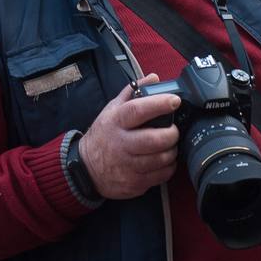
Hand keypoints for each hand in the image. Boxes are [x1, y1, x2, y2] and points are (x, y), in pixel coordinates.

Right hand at [77, 74, 180, 200]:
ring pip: (161, 159)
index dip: (159, 104)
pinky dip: (168, 167)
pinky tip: (164, 160)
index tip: (174, 100)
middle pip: (154, 140)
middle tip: (174, 130)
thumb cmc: (103, 135)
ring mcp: (128, 166)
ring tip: (170, 145)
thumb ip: (132, 92)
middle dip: (171, 134)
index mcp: (116, 122)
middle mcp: (121, 144)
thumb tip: (153, 78)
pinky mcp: (134, 183)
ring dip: (172, 151)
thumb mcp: (112, 110)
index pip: (138, 110)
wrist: (86, 168)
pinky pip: (161, 175)